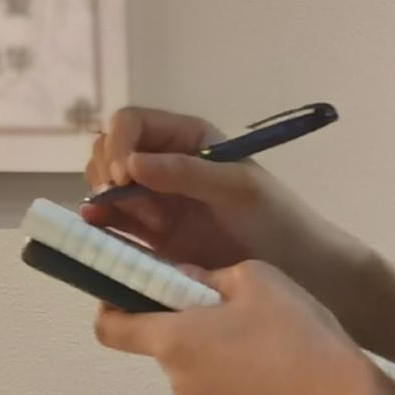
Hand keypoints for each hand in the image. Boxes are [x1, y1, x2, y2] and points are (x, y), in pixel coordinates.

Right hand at [79, 105, 326, 283]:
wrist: (298, 271)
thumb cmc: (276, 219)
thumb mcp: (238, 188)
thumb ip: (186, 173)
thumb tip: (131, 163)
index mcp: (188, 139)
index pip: (132, 123)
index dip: (119, 143)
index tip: (123, 175)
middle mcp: (166, 164)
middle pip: (111, 151)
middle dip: (104, 169)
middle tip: (115, 197)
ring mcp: (158, 201)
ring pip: (106, 187)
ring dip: (98, 197)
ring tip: (102, 217)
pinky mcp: (154, 237)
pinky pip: (116, 224)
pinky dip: (101, 224)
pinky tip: (96, 230)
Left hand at [91, 261, 383, 394]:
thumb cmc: (294, 330)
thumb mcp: (255, 278)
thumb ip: (208, 275)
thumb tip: (186, 279)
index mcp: (173, 340)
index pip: (110, 330)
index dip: (112, 309)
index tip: (132, 293)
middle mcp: (178, 380)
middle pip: (163, 346)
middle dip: (186, 324)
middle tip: (229, 307)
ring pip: (195, 371)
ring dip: (212, 353)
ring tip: (260, 339)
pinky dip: (234, 380)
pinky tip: (272, 370)